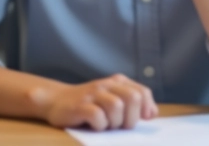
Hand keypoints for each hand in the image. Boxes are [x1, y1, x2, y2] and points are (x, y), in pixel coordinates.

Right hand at [39, 74, 158, 129]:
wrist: (56, 100)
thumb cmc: (89, 104)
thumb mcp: (112, 98)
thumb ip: (132, 103)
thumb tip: (153, 113)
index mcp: (118, 82)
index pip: (142, 93)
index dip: (147, 108)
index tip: (143, 119)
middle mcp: (107, 85)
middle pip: (133, 98)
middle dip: (132, 118)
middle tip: (122, 126)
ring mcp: (93, 94)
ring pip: (117, 107)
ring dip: (115, 123)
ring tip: (107, 125)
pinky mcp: (80, 106)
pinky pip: (98, 117)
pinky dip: (100, 126)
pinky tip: (95, 126)